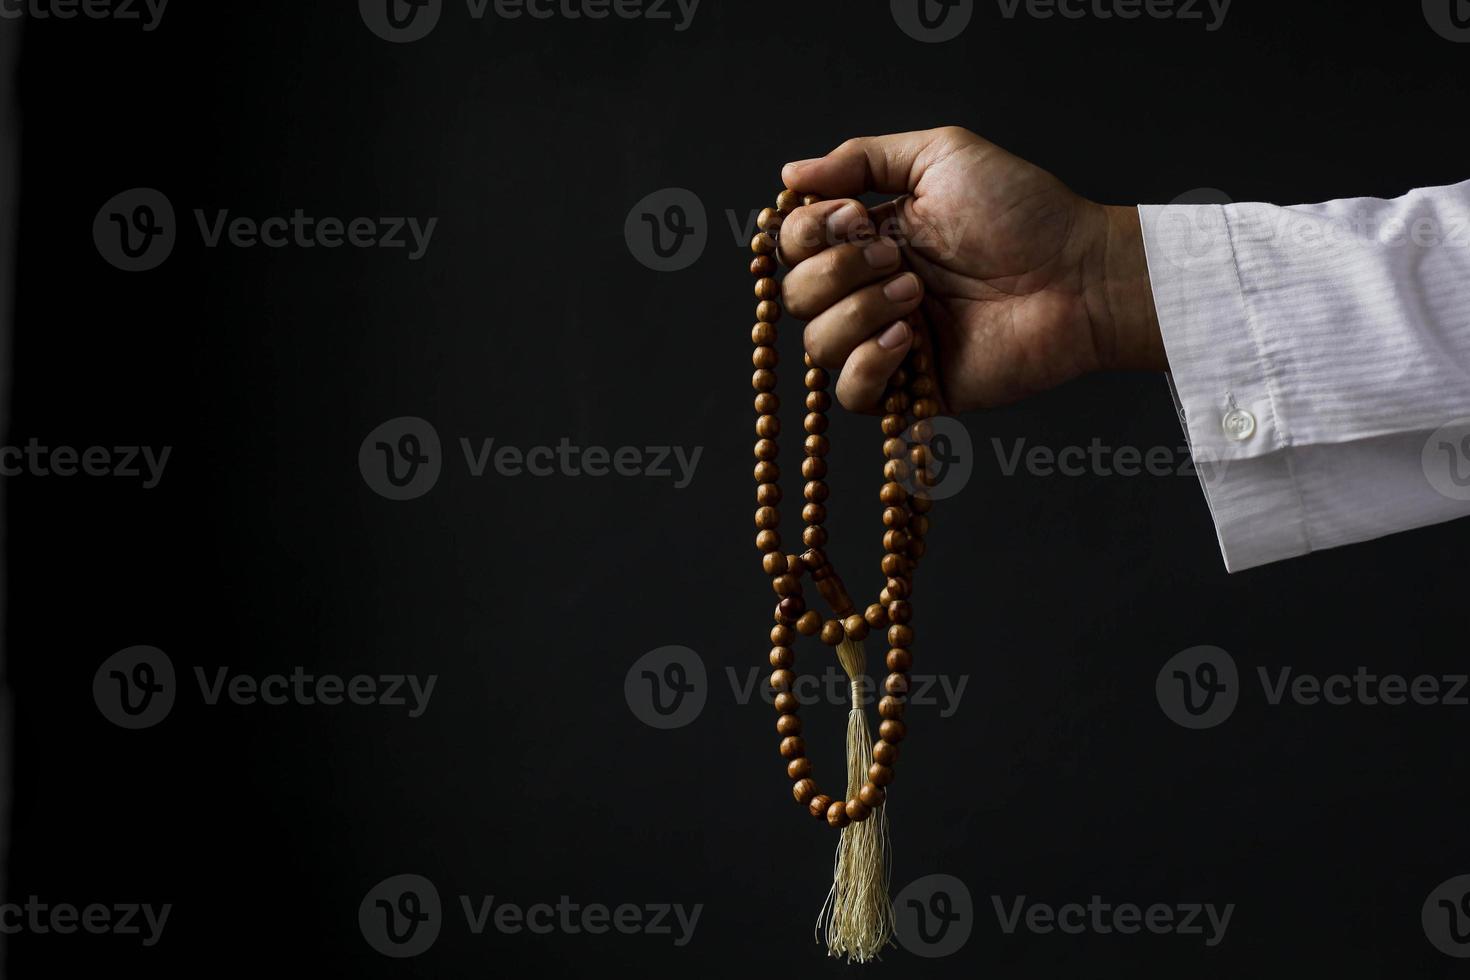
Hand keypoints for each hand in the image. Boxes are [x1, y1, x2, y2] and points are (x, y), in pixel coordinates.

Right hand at [778, 126, 1164, 412]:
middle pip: (796, 296)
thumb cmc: (1022, 212)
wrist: (1076, 274)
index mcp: (868, 240)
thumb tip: (790, 173)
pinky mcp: (914, 390)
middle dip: (836, 271)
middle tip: (897, 259)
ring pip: (817, 346)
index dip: (806, 233)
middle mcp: (869, 292)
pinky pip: (854, 395)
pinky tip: (910, 339)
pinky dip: (869, 365)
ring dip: (856, 314)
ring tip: (915, 295)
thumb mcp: (940, 157)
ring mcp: (889, 344)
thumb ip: (862, 159)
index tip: (850, 216)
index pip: (795, 245)